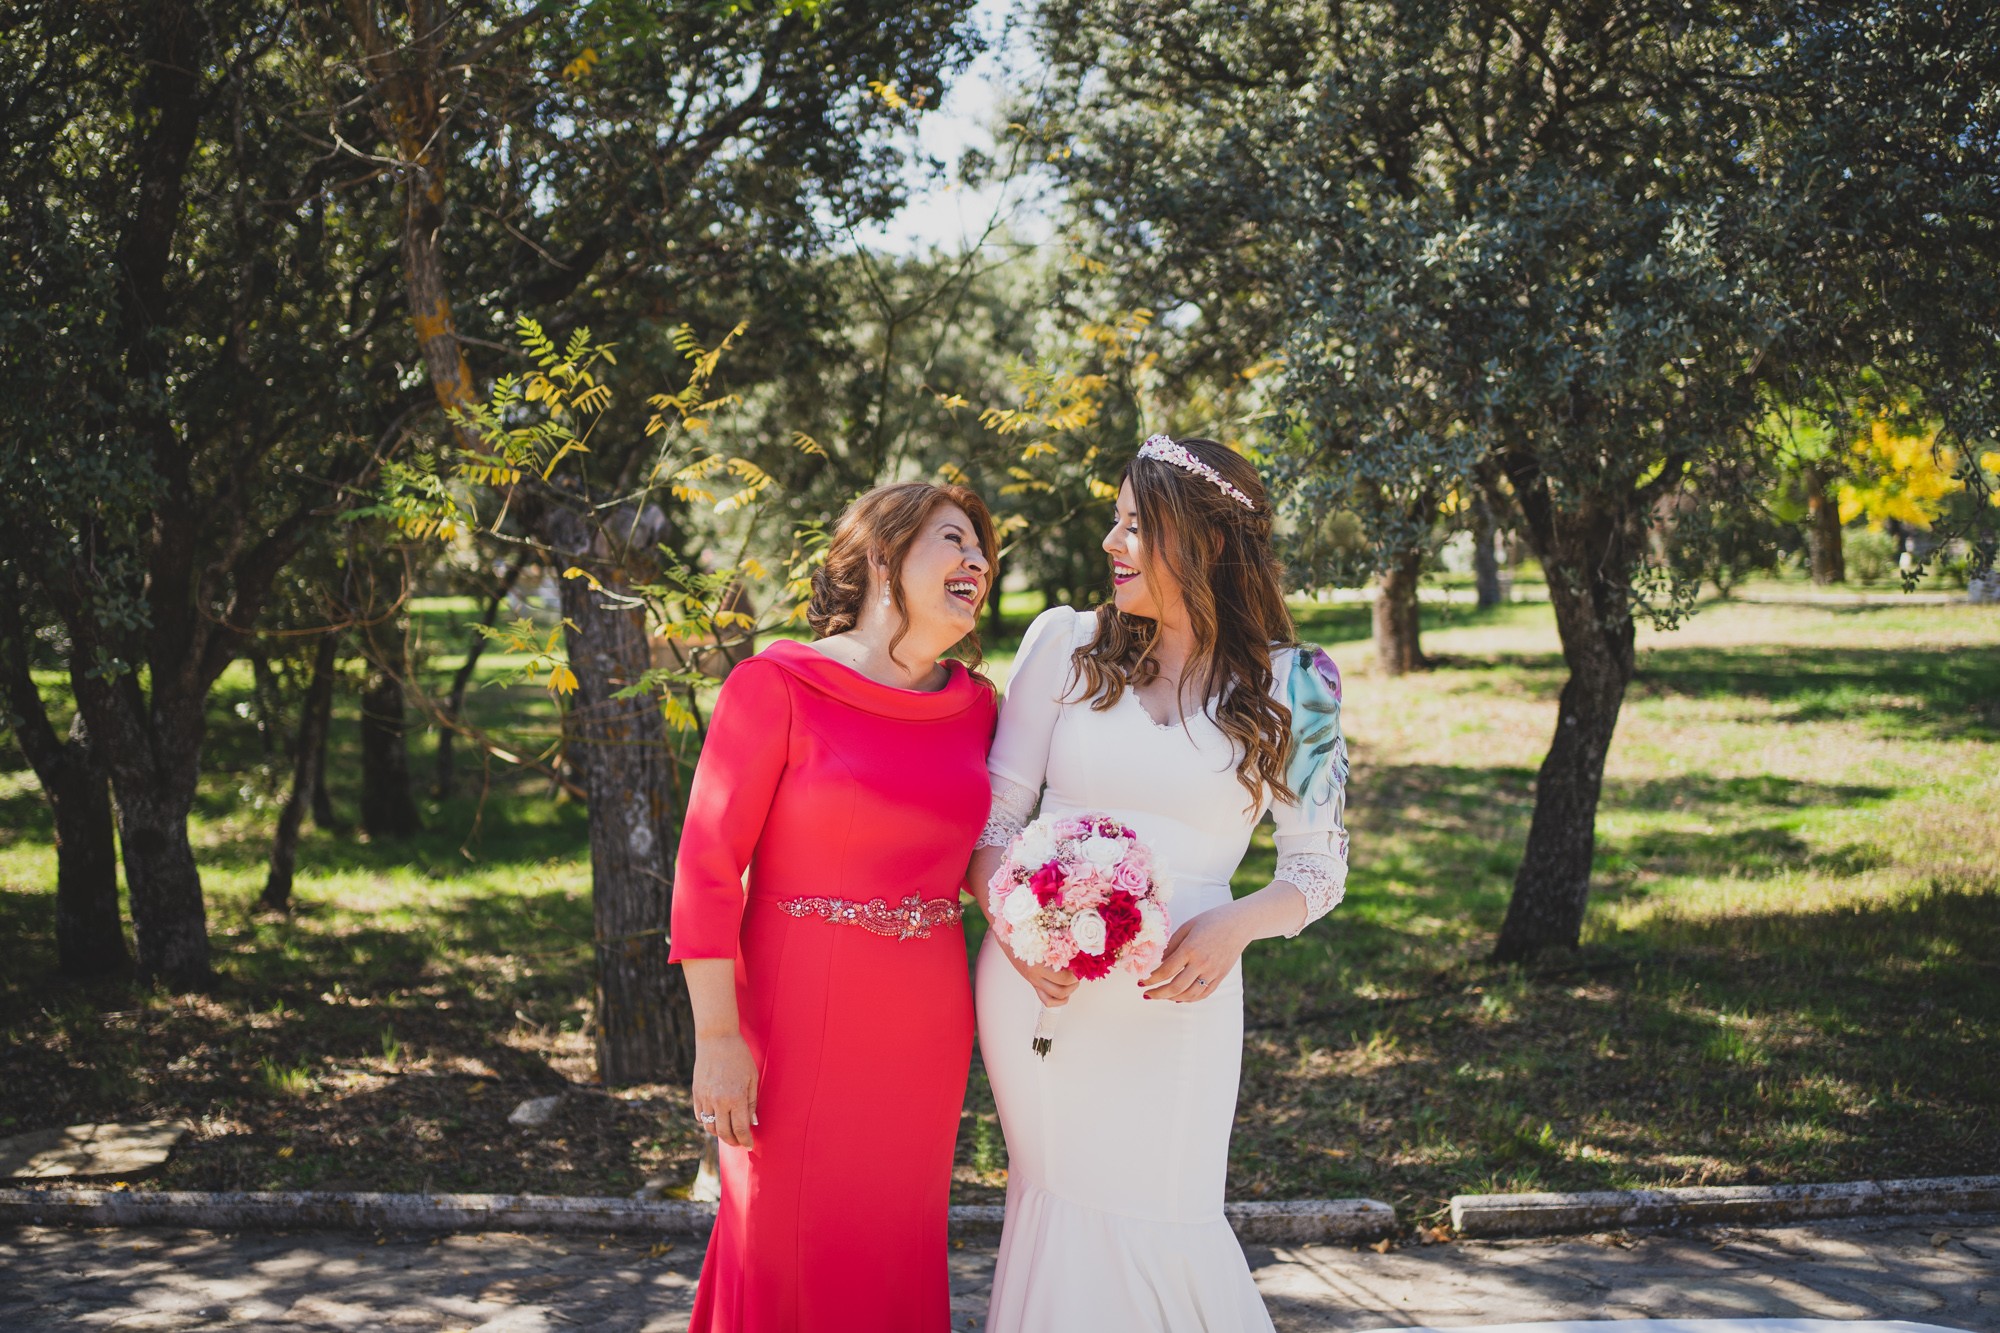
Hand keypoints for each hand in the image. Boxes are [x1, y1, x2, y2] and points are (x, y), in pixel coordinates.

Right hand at [691, 1031, 757, 1148]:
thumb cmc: (739, 1056)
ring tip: (728, 1131)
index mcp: (736, 1097)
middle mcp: (719, 1101)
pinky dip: (707, 1122)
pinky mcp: (696, 1093)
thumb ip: (752, 1102)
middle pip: (724, 1133)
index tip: (749, 1145)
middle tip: (739, 1142)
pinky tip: (716, 1119)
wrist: (717, 1039)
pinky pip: (700, 1116)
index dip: (745, 1140)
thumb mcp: (752, 1078)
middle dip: (733, 1141)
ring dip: (719, 1133)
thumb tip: (752, 1123)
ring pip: (709, 1127)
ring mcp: (705, 1098)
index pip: (740, 1129)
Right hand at [996, 930, 1078, 1007]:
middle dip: (1074, 984)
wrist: (1008, 938)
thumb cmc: (1024, 934)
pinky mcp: (1033, 983)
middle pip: (1061, 990)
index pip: (1063, 978)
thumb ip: (1057, 944)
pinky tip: (1064, 992)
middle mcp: (1035, 976)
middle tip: (1079, 974)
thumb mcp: (1041, 936)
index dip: (1076, 974)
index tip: (1081, 966)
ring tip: (1073, 982)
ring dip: (1068, 992)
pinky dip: (1058, 1000)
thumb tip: (1076, 947)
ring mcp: (1034, 981)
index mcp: (1038, 964)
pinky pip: (1046, 1000)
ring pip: (1054, 998)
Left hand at [1143, 904, 1253, 1002]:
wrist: (1240, 924)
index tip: (1141, 981)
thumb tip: (1159, 962)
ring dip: (1172, 998)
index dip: (1151, 979)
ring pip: (1190, 995)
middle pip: (1176, 987)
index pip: (1166, 971)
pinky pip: (1204, 994)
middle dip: (1158, 994)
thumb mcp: (1187, 926)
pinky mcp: (1220, 977)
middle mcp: (1202, 963)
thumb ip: (1172, 945)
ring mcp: (1213, 972)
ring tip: (1161, 996)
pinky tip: (1180, 997)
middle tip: (1146, 994)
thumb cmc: (1211, 920)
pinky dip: (1190, 999)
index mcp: (1190, 948)